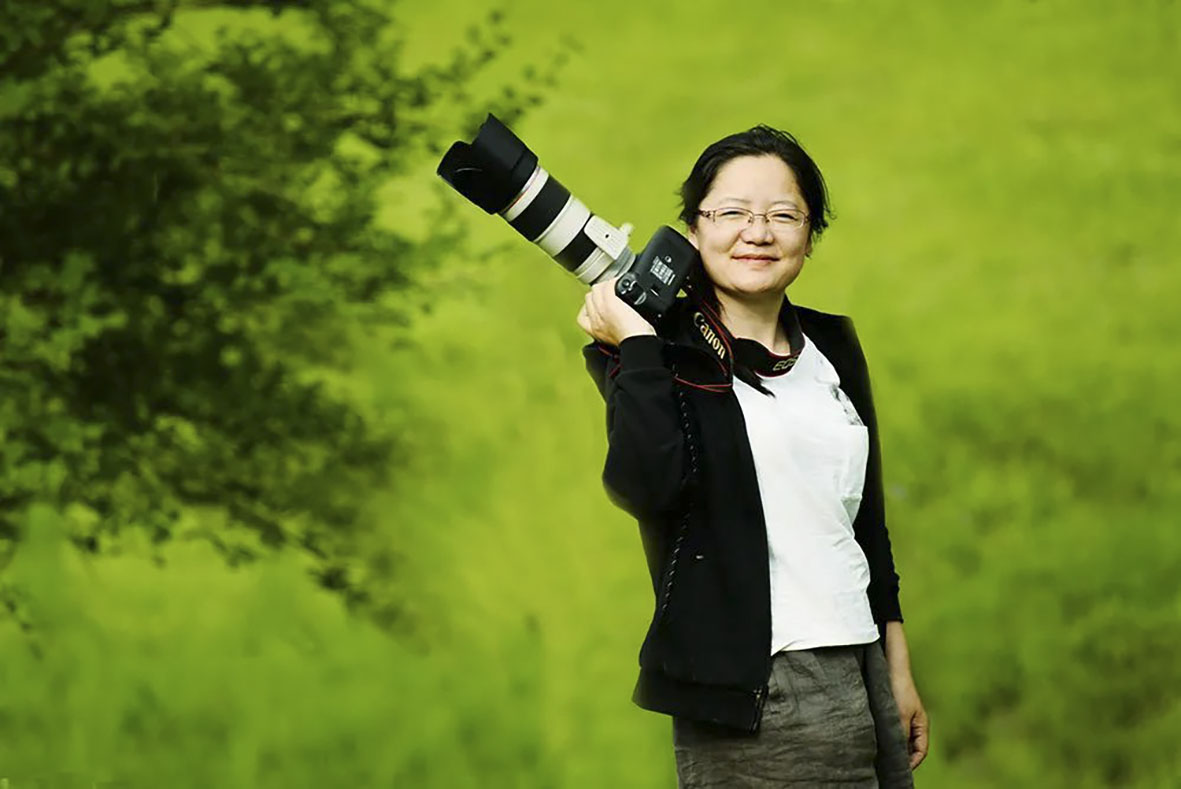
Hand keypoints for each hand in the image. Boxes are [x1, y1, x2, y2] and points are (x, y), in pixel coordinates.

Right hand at [576, 277, 655, 346]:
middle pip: (589, 298)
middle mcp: (595, 319)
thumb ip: (610, 331)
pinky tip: (621, 283)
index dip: (589, 307)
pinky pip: (608, 286)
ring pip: (597, 289)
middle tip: (611, 294)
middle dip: (599, 294)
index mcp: (594, 330)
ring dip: (606, 286)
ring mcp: (602, 309)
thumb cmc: (633, 343)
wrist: (637, 342)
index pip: (582, 315)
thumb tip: (616, 324)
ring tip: (615, 287)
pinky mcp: (611, 302)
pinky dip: (614, 282)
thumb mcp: (615, 340)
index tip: (599, 306)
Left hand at [883, 621, 928, 769]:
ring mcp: (902, 717)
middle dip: (901, 758)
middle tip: (888, 768)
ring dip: (891, 747)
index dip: (912, 763)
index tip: (900, 771)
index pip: (921, 751)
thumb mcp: (899, 715)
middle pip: (909, 747)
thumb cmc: (898, 689)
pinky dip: (885, 737)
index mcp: (921, 725)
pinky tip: (874, 741)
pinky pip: (890, 730)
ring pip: (899, 739)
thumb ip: (900, 735)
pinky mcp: (891, 712)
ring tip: (880, 757)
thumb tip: (896, 755)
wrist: (890, 666)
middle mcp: (913, 723)